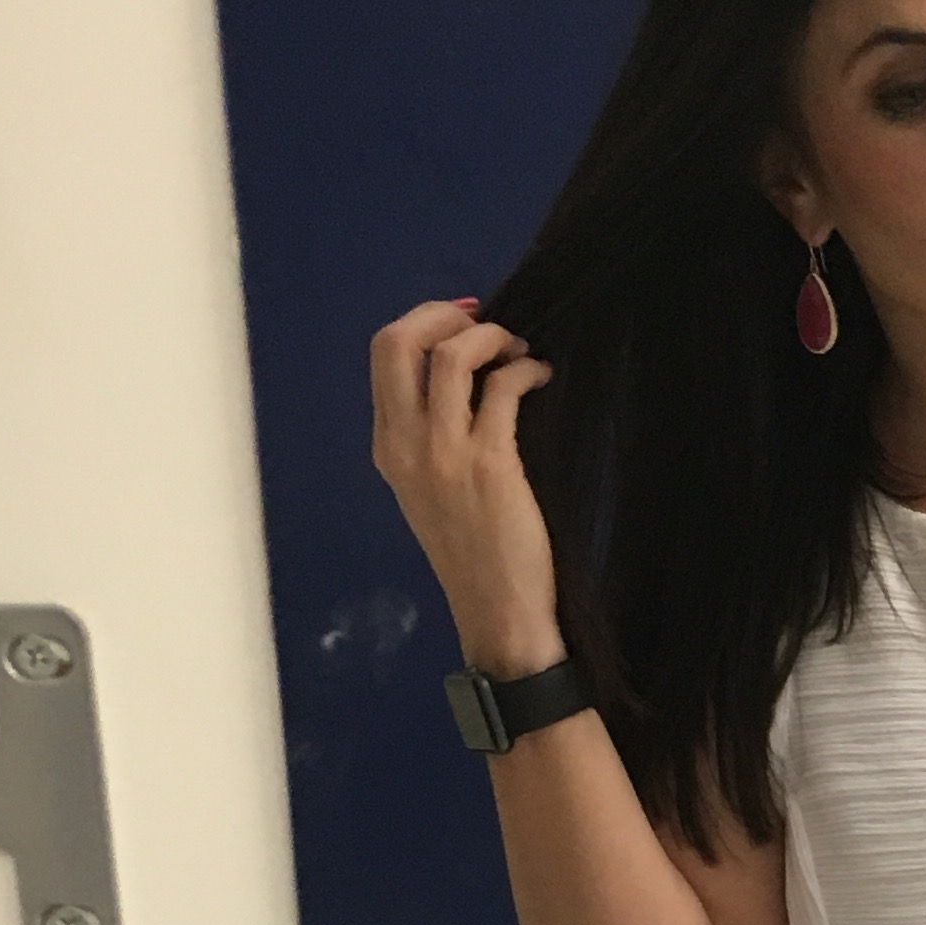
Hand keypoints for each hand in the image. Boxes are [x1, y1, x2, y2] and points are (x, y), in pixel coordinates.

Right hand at [369, 297, 563, 674]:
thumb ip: (429, 435)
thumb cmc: (471, 553)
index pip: (384, 355)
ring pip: (453, 356)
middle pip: (399, 342)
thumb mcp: (428, 491)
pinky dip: (526, 371)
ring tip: (520, 350)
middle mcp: (406, 444)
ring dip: (493, 338)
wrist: (496, 610)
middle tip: (484, 322)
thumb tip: (462, 373)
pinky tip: (541, 378)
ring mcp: (444, 454)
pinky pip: (504, 389)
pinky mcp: (490, 464)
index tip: (462, 322)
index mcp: (387, 446)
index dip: (424, 322)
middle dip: (444, 314)